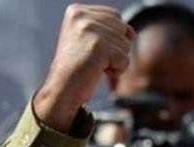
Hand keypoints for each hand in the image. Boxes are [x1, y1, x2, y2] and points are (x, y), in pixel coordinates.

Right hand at [34, 4, 134, 131]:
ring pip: (126, 45)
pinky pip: (125, 59)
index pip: (115, 16)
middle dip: (114, 48)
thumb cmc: (78, 67)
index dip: (112, 36)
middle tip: (92, 58)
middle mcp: (81, 16)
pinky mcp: (99, 46)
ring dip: (115, 60)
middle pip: (122, 29)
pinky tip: (97, 71)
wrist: (62, 89)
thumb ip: (108, 28)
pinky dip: (116, 70)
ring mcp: (90, 30)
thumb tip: (131, 32)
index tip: (91, 48)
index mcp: (77, 11)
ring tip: (93, 64)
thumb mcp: (89, 40)